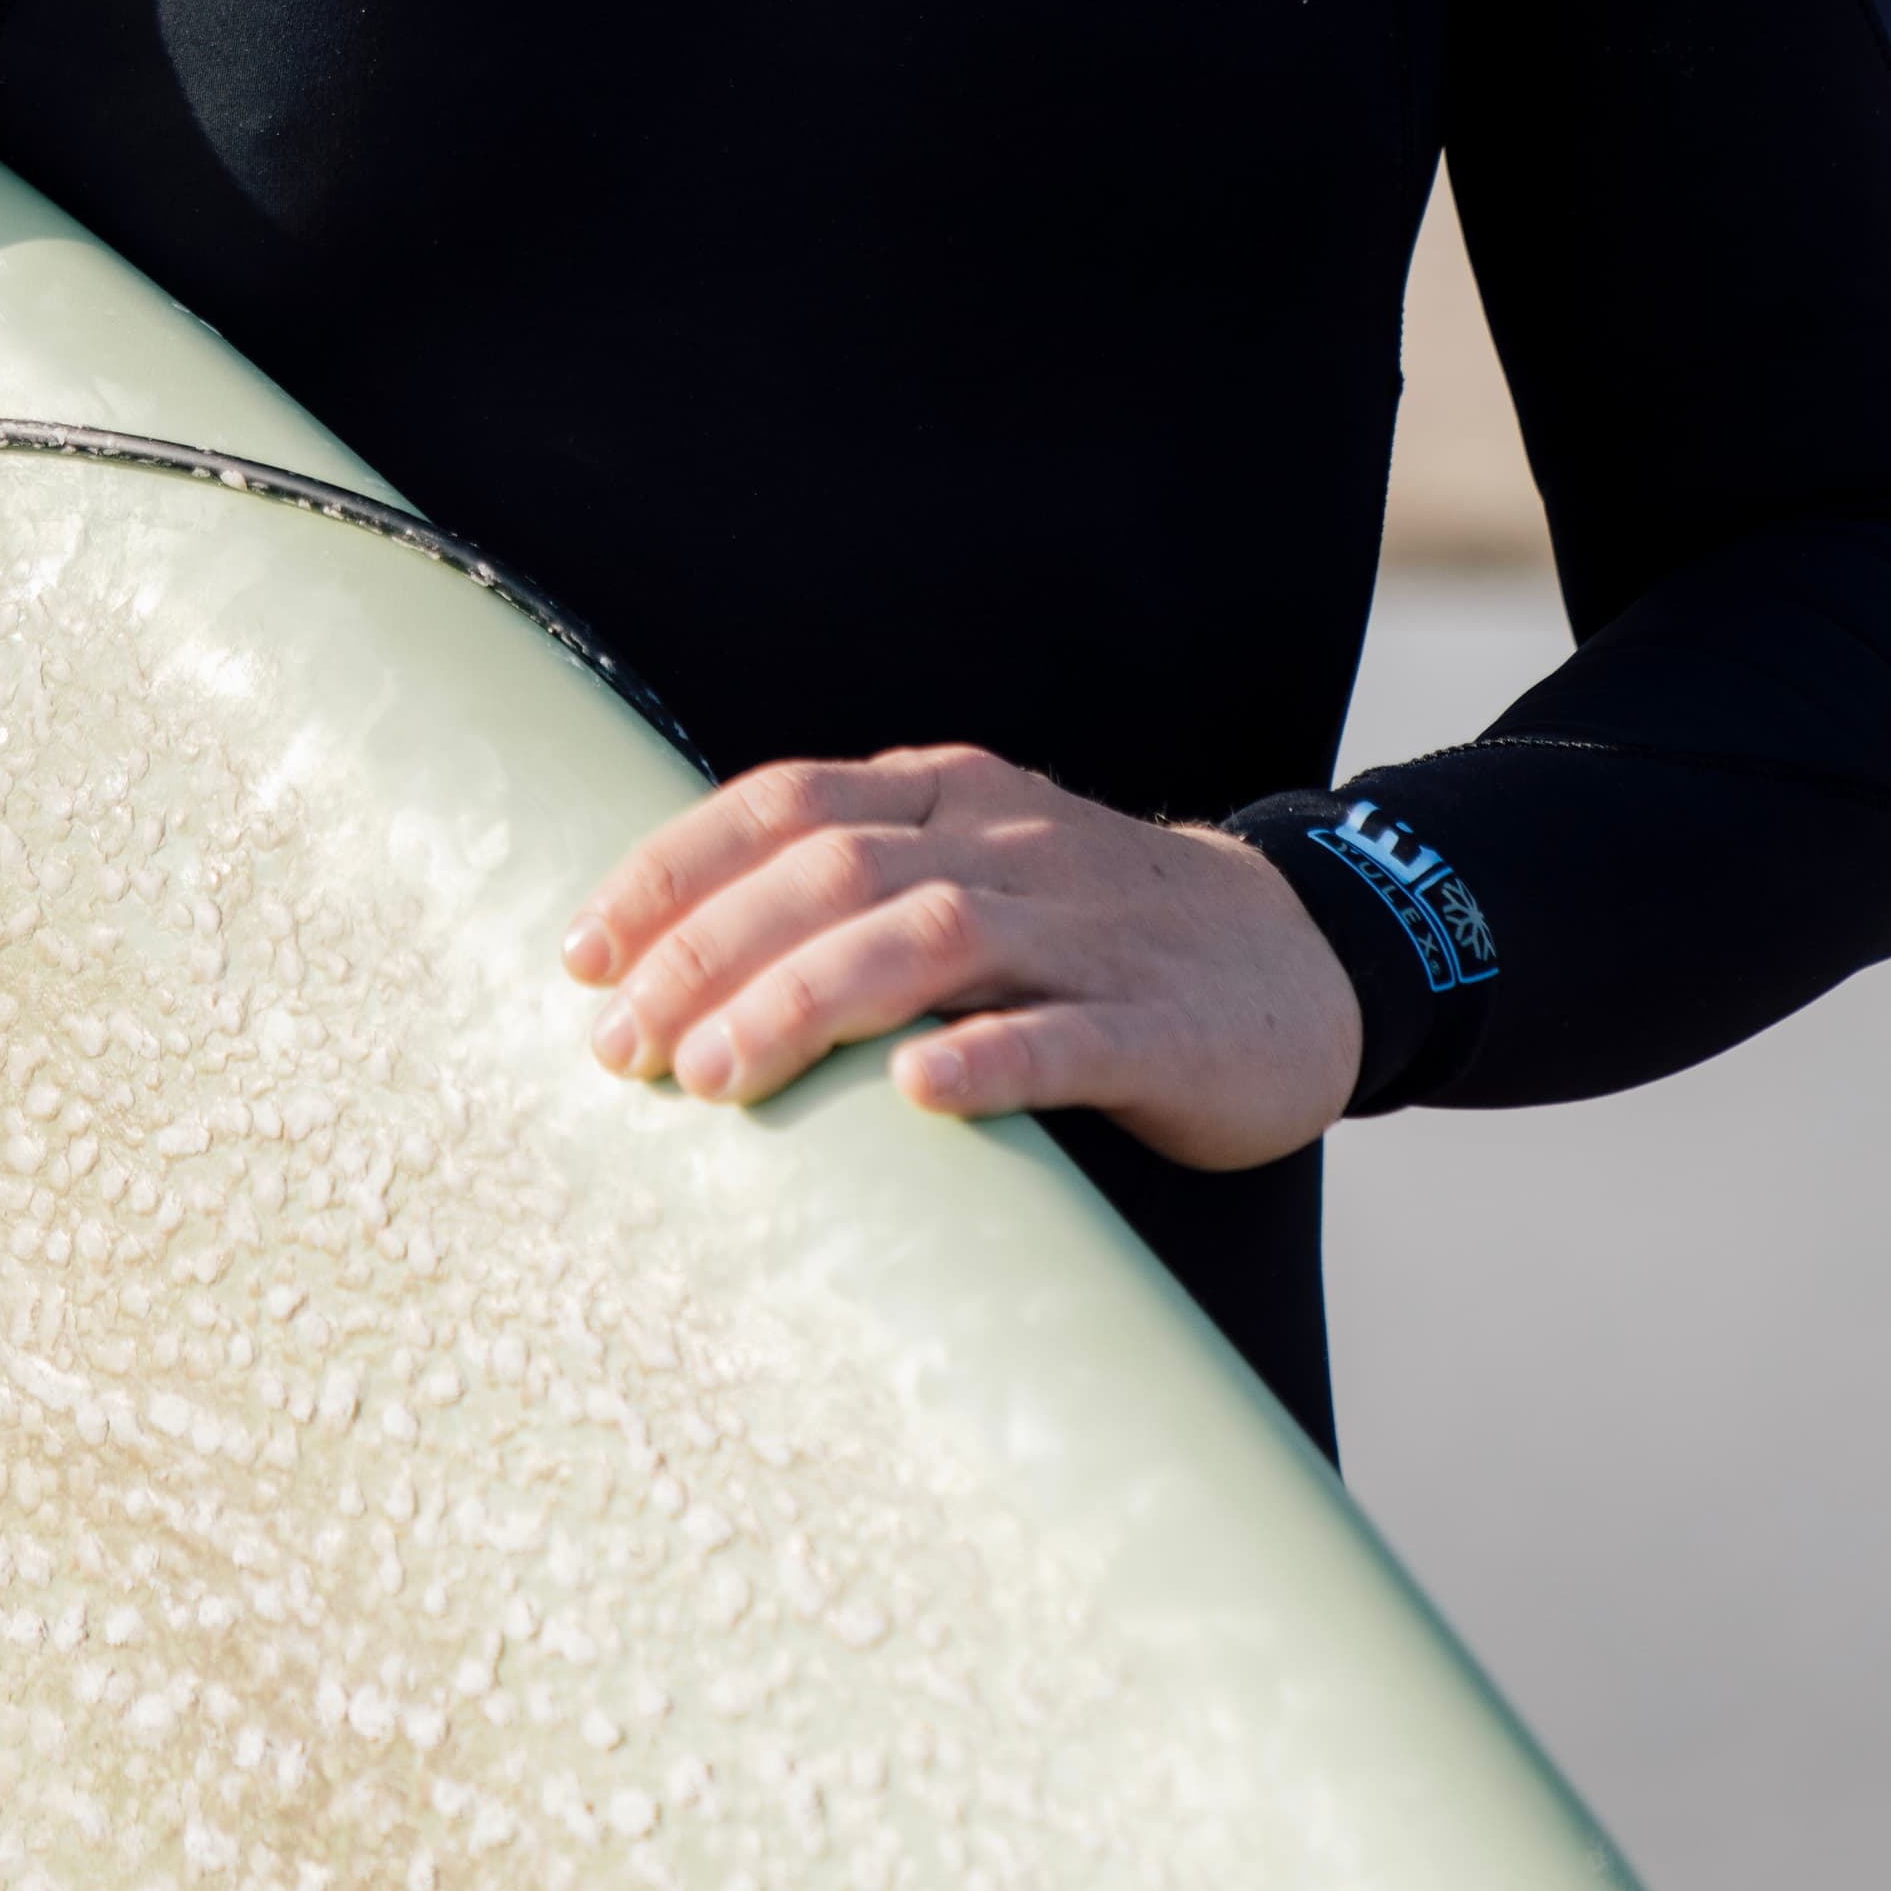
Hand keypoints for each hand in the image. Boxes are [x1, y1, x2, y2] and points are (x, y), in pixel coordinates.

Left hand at [560, 743, 1364, 1169]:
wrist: (1312, 957)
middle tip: (620, 1044)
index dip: (673, 870)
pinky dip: (986, 1058)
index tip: (578, 951)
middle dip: (709, 952)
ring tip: (712, 1076)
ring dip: (805, 1001)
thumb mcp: (980, 868)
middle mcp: (1008, 842)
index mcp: (950, 794)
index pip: (783, 801)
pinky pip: (1066, 1035)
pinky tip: (916, 1095)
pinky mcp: (1163, 1025)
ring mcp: (1089, 931)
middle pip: (834, 867)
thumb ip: (859, 888)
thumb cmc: (1101, 933)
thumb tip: (680, 953)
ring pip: (928, 936)